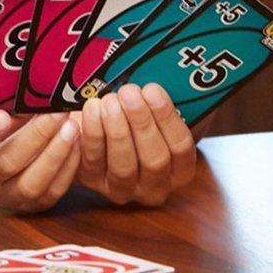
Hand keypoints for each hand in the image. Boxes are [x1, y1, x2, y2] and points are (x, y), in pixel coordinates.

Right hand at [0, 108, 80, 212]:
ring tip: (71, 128)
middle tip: (56, 114)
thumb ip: (2, 106)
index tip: (1, 115)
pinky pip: (52, 192)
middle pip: (4, 164)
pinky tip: (78, 144)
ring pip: (30, 184)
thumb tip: (33, 94)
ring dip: (55, 154)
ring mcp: (3, 199)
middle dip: (34, 137)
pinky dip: (67, 168)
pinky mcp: (30, 207)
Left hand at [75, 82, 196, 206]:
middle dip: (141, 123)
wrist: (98, 128)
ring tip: (109, 101)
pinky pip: (93, 161)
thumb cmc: (131, 118)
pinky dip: (92, 134)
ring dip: (116, 130)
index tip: (153, 89)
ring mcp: (124, 189)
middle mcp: (155, 187)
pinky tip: (91, 109)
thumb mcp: (151, 114)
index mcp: (179, 171)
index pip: (181, 148)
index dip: (168, 118)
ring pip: (124, 165)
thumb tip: (152, 83)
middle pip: (154, 160)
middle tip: (129, 93)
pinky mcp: (93, 182)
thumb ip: (156, 104)